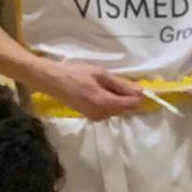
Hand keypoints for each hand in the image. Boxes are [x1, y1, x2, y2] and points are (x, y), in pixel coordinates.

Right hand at [28, 59, 144, 120]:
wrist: (51, 80)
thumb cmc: (75, 73)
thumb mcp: (100, 74)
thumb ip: (121, 84)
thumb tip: (140, 91)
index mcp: (105, 103)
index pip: (131, 104)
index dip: (138, 96)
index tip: (138, 86)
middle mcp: (103, 114)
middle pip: (125, 108)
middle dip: (127, 97)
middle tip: (117, 82)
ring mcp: (96, 117)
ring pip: (117, 110)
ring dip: (117, 99)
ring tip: (105, 84)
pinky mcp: (91, 116)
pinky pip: (108, 111)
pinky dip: (110, 102)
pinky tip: (100, 91)